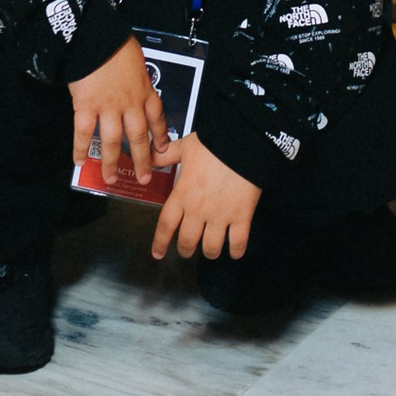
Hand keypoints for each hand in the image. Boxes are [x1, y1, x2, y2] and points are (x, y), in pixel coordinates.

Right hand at [68, 35, 167, 184]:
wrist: (96, 36)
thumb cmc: (115, 42)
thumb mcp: (136, 58)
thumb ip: (136, 75)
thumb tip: (133, 79)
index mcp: (144, 89)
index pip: (157, 117)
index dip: (161, 135)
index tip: (163, 149)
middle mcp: (130, 103)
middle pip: (139, 137)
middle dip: (142, 160)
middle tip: (144, 177)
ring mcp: (108, 107)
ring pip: (114, 142)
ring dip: (112, 162)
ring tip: (110, 179)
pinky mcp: (87, 107)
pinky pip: (85, 133)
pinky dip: (81, 149)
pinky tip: (79, 161)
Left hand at [150, 132, 260, 261]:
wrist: (243, 142)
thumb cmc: (214, 143)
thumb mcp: (185, 146)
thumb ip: (166, 155)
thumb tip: (152, 159)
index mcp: (183, 194)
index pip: (166, 225)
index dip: (160, 243)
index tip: (158, 253)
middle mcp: (199, 209)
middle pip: (187, 242)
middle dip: (186, 249)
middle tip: (187, 249)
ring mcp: (220, 215)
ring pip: (211, 247)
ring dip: (209, 252)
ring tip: (210, 250)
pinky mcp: (241, 216)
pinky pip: (237, 243)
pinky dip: (235, 251)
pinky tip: (233, 251)